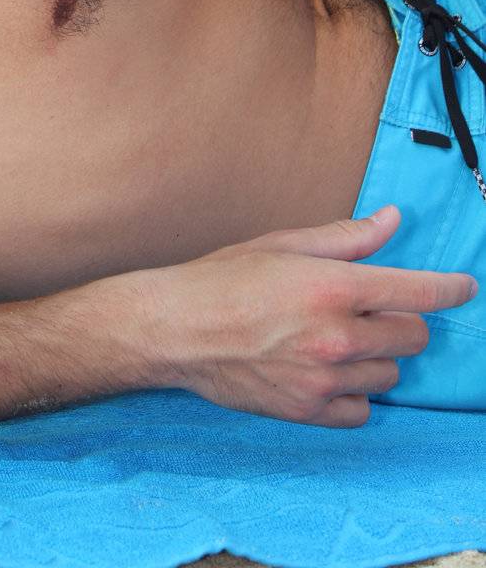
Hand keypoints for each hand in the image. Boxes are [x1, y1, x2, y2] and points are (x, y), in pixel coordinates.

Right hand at [136, 204, 476, 426]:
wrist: (176, 329)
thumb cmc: (224, 278)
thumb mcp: (283, 245)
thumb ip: (345, 238)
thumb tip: (392, 221)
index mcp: (331, 287)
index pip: (417, 292)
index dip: (450, 288)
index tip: (465, 287)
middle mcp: (335, 336)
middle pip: (412, 336)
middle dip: (400, 318)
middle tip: (368, 308)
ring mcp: (323, 379)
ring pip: (390, 374)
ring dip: (376, 355)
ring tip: (337, 339)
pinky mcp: (308, 411)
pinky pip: (363, 411)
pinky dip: (355, 393)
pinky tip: (327, 372)